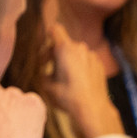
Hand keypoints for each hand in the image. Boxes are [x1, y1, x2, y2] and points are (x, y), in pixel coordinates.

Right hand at [40, 22, 122, 137]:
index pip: (54, 29)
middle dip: (53, 54)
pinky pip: (84, 60)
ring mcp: (91, 55)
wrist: (92, 108)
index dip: (46, 34)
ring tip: (62, 77)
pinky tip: (75, 81)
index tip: (41, 46)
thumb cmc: (67, 96)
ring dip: (66, 60)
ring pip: (74, 53)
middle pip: (63, 44)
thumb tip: (37, 71)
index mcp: (65, 49)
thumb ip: (39, 73)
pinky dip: (78, 66)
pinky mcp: (99, 64)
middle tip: (46, 69)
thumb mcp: (45, 86)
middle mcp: (80, 48)